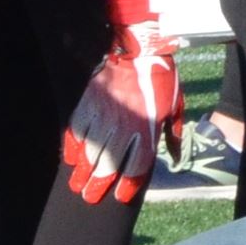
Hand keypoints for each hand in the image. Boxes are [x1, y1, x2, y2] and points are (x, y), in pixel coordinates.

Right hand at [63, 21, 182, 203]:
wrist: (138, 48)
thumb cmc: (159, 77)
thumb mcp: (174, 106)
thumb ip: (172, 135)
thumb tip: (173, 158)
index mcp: (146, 129)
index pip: (135, 167)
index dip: (127, 185)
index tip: (120, 196)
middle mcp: (122, 127)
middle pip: (107, 165)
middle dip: (97, 184)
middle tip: (89, 197)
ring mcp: (102, 117)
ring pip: (89, 152)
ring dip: (82, 172)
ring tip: (76, 184)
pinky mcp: (87, 105)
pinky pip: (76, 132)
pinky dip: (72, 147)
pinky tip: (71, 158)